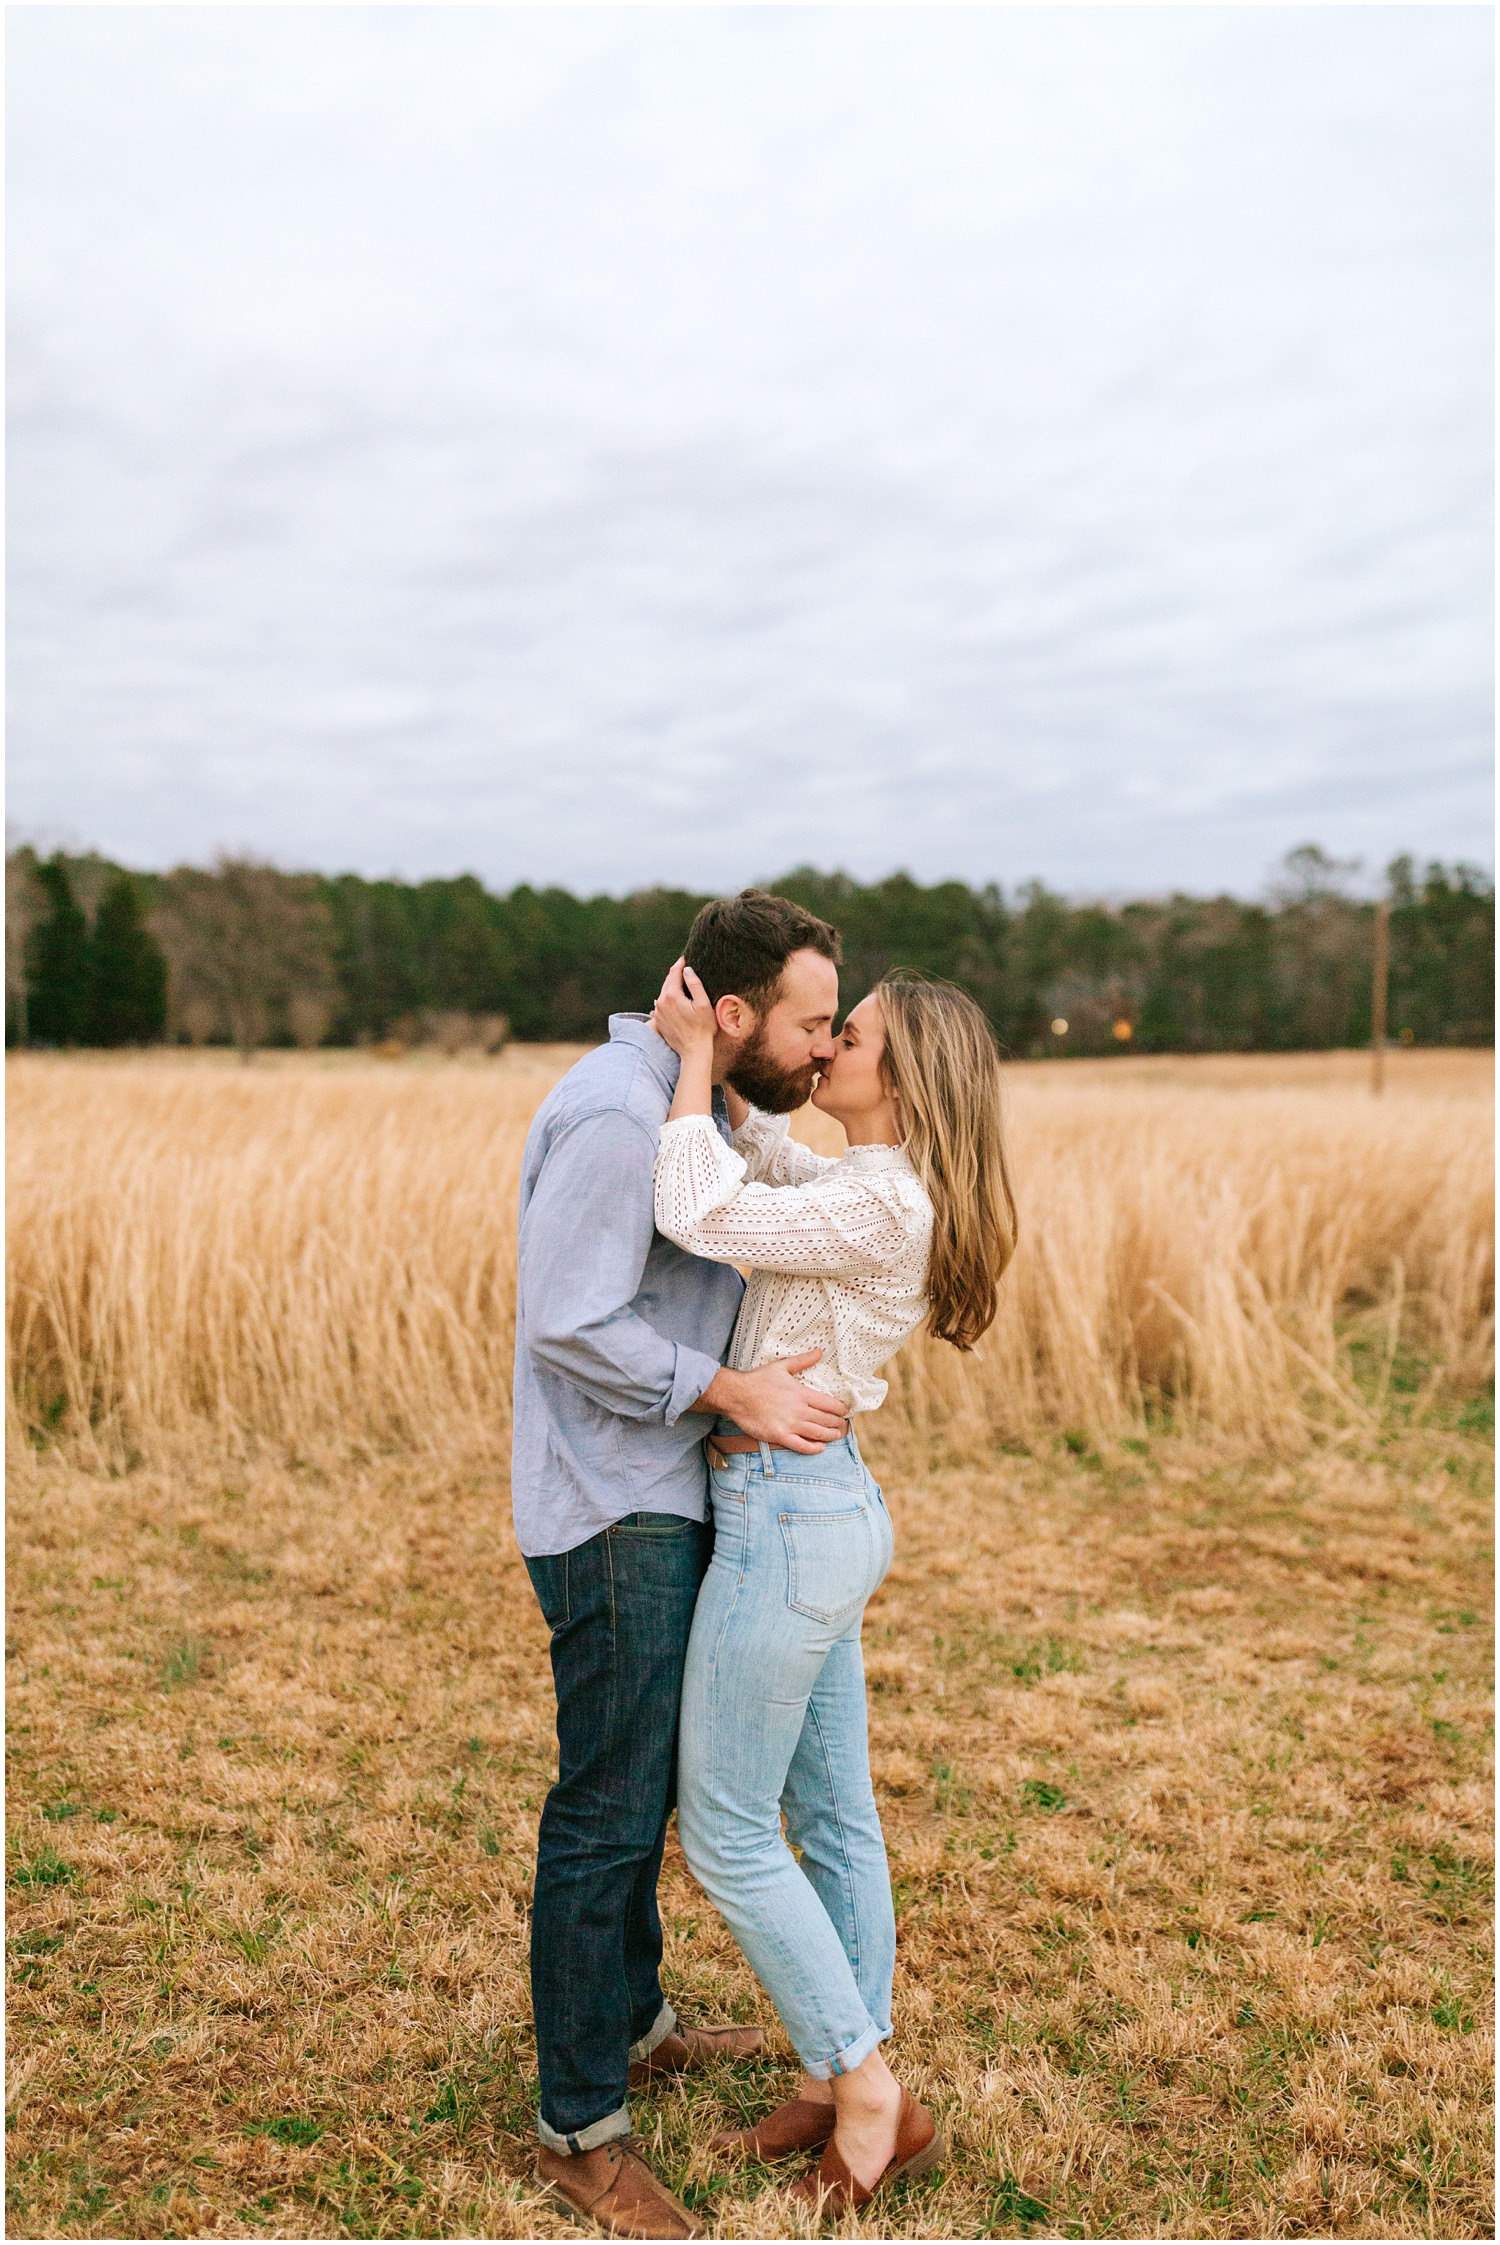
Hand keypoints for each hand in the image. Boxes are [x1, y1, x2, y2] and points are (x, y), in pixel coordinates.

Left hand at [651, 958, 716, 1059]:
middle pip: (667, 982)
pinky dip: (668, 999)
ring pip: (663, 993)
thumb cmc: (703, 1028)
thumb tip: (687, 970)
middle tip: (683, 967)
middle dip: (675, 974)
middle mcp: (661, 1002)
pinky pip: (662, 1004)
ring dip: (671, 987)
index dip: (680, 964)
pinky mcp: (658, 1021)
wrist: (693, 1051)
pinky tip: (676, 999)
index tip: (685, 957)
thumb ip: (695, 984)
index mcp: (672, 996)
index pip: (674, 973)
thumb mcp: (704, 1004)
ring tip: (681, 982)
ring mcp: (658, 1012)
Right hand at [694, 1351, 849, 1455]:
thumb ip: (803, 1360)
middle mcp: (799, 1410)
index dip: (841, 1409)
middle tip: (844, 1425)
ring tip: (837, 1435)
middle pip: (827, 1420)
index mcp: (801, 1393)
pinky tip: (820, 1447)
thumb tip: (819, 1351)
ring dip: (831, 1435)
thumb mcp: (782, 1366)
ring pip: (818, 1433)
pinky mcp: (779, 1436)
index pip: (830, 1404)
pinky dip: (814, 1448)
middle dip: (838, 1423)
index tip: (844, 1411)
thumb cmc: (758, 1379)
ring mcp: (790, 1425)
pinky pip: (802, 1446)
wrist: (737, 1395)